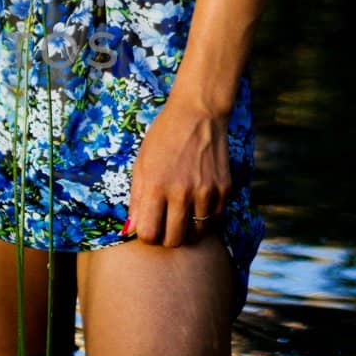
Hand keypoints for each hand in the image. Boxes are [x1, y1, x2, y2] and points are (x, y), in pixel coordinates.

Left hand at [125, 98, 230, 247]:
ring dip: (188, 230)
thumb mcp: (141, 164)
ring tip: (182, 215)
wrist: (198, 114)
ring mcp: (207, 193)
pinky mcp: (225, 190)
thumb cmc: (163, 138)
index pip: (149, 234)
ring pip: (197, 234)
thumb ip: (136, 199)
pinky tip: (197, 205)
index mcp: (157, 186)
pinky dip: (206, 219)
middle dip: (166, 238)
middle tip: (165, 225)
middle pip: (174, 240)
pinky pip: (215, 220)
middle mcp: (183, 193)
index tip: (148, 228)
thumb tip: (131, 230)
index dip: (146, 236)